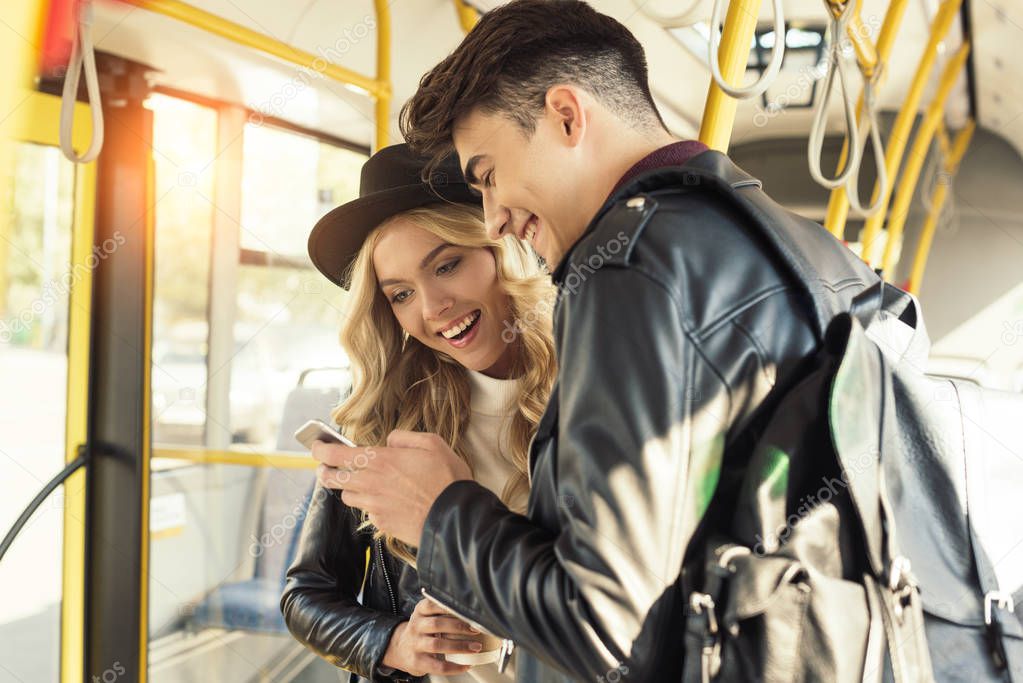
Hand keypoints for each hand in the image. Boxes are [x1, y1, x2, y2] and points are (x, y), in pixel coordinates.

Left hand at [311, 430, 471, 545]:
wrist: (455, 517)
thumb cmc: (447, 478)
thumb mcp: (432, 443)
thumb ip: (404, 437)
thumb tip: (389, 441)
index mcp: (380, 460)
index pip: (335, 454)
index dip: (320, 449)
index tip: (316, 446)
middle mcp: (370, 483)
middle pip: (331, 478)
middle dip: (324, 471)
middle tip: (326, 467)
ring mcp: (374, 506)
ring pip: (347, 497)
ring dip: (350, 489)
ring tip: (362, 484)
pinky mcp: (381, 524)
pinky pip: (368, 512)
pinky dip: (372, 506)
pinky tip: (387, 502)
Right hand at [381, 598, 483, 675]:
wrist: (401, 649)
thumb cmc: (422, 630)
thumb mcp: (427, 615)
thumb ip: (443, 611)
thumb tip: (473, 612)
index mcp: (420, 611)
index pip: (432, 604)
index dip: (449, 607)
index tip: (467, 611)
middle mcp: (416, 626)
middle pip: (437, 624)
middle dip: (459, 626)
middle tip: (476, 629)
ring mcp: (415, 644)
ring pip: (437, 645)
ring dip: (459, 646)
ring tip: (476, 647)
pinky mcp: (417, 661)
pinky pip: (437, 666)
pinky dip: (454, 667)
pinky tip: (466, 665)